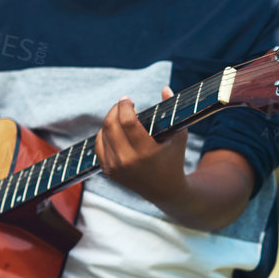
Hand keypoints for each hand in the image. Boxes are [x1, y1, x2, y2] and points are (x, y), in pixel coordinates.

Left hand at [95, 87, 186, 204]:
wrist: (165, 189)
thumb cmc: (174, 158)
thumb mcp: (179, 135)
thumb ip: (171, 110)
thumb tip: (164, 88)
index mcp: (146, 152)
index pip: (127, 122)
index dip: (124, 106)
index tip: (128, 99)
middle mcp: (127, 161)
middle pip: (111, 126)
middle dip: (115, 110)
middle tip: (123, 104)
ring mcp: (115, 167)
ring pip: (102, 134)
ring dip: (110, 121)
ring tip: (120, 116)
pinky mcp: (108, 171)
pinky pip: (99, 145)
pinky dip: (104, 134)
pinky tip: (113, 128)